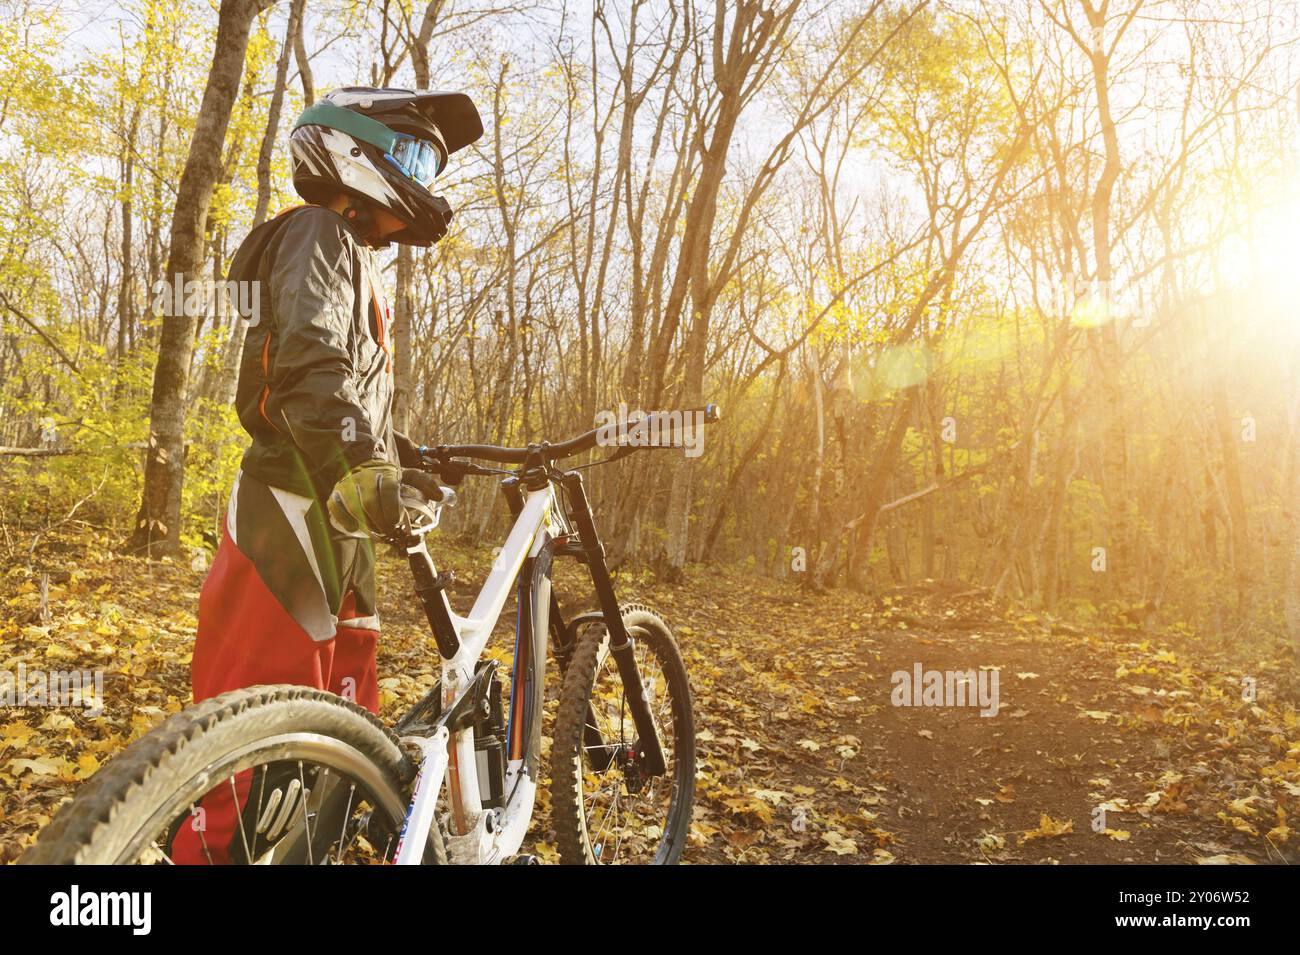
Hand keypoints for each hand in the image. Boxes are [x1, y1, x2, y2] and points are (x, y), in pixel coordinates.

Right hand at [327, 460, 442, 536]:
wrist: (363, 464)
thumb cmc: (389, 476)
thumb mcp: (408, 475)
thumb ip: (424, 483)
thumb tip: (440, 496)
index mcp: (386, 473)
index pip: (389, 489)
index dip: (392, 507)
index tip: (396, 521)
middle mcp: (366, 477)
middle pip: (371, 502)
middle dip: (381, 520)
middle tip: (388, 531)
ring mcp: (349, 485)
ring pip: (355, 506)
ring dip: (366, 523)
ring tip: (376, 531)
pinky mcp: (336, 492)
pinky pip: (335, 506)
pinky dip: (344, 519)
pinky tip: (353, 528)